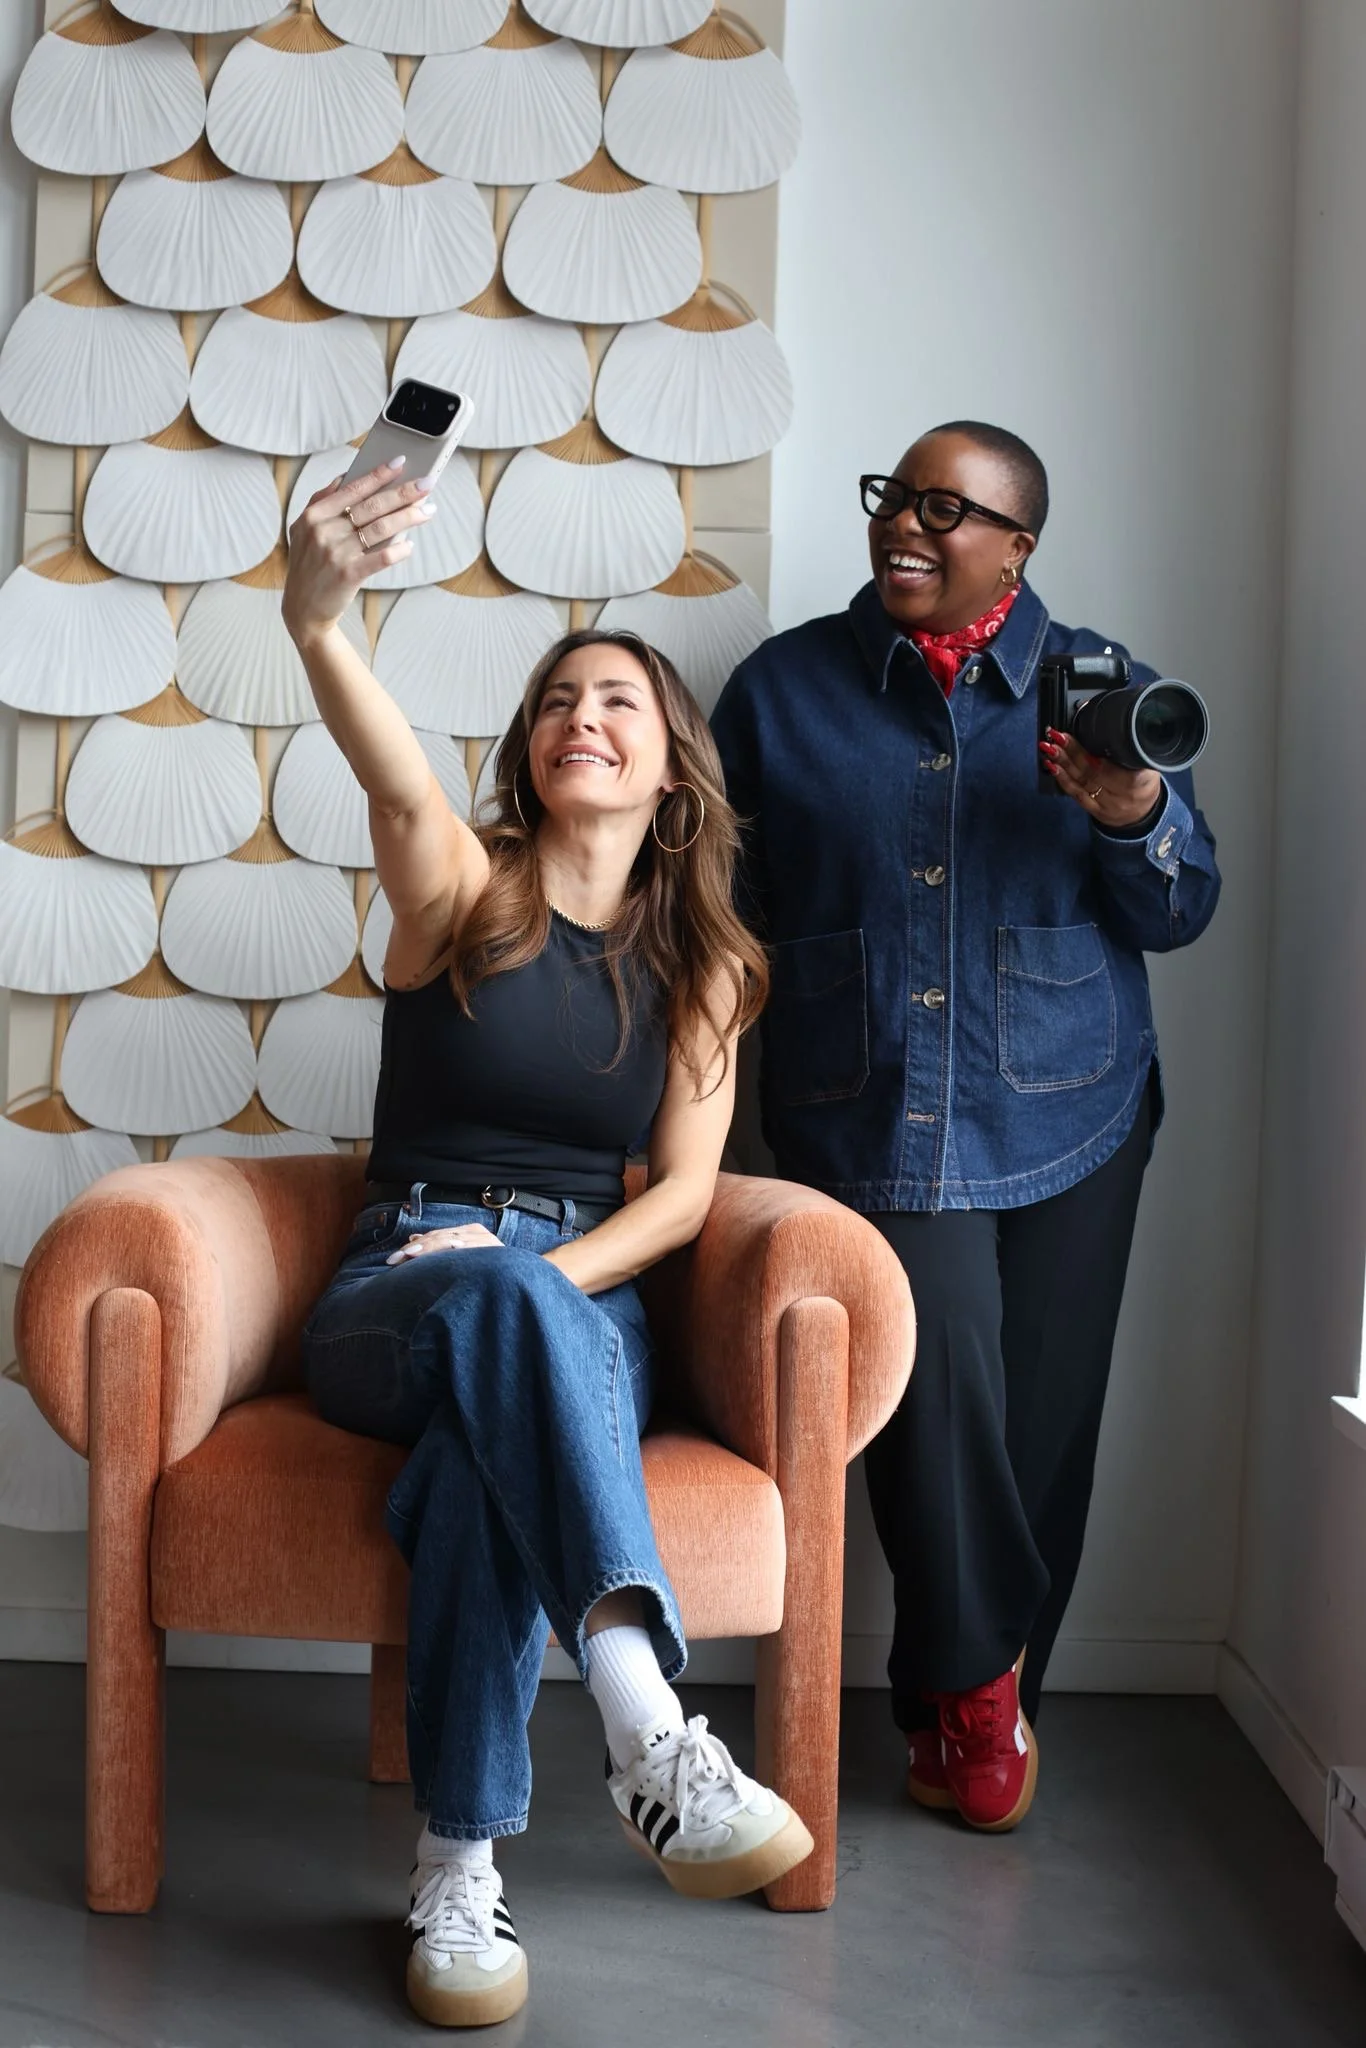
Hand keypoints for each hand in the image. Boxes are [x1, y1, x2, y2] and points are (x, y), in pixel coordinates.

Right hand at [282, 458, 437, 645]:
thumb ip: (322, 502)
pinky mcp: (348, 574)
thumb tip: (347, 476)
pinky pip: (380, 557)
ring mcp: (335, 552)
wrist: (303, 609)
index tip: (400, 462)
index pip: (353, 488)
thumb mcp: (304, 530)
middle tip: (427, 484)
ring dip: (408, 517)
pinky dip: (398, 550)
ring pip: (381, 529)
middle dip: (403, 492)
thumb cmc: (310, 566)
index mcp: (313, 515)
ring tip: (427, 511)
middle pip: (372, 506)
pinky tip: (410, 544)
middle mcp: (323, 530)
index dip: (378, 474)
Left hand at [386, 1223, 503, 1263]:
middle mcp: (477, 1233)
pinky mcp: (494, 1250)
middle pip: (440, 1237)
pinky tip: (443, 1250)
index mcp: (469, 1232)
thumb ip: (441, 1248)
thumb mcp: (464, 1258)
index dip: (414, 1247)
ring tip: (408, 1255)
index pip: (436, 1236)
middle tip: (394, 1259)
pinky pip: (470, 1248)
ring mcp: (486, 1241)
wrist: (521, 1279)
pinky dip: (454, 1248)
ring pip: (450, 1241)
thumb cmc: (489, 1273)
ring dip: (427, 1249)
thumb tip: (412, 1239)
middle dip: (415, 1249)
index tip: (393, 1259)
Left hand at [1040, 729, 1161, 828]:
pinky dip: (1063, 779)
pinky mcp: (1095, 811)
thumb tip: (1112, 723)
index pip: (1111, 765)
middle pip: (1092, 771)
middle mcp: (1122, 795)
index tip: (1076, 736)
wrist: (1144, 814)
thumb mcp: (1150, 763)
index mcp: (1138, 781)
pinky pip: (1077, 795)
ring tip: (1050, 748)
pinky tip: (1052, 766)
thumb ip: (1134, 749)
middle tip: (1056, 736)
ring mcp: (1107, 804)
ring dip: (1063, 763)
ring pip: (1082, 782)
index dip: (1090, 751)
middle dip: (1071, 751)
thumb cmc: (1146, 783)